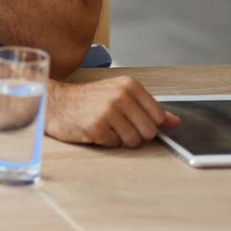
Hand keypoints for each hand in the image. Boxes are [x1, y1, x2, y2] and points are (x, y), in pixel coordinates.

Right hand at [45, 77, 180, 147]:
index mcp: (129, 85)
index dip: (146, 122)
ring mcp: (108, 111)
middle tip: (116, 124)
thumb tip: (175, 122)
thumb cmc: (88, 100)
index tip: (131, 118)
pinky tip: (95, 129)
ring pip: (134, 141)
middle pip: (149, 132)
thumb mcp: (119, 96)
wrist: (55, 102)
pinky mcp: (96, 127)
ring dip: (120, 138)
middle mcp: (120, 96)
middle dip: (135, 133)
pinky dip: (106, 141)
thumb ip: (149, 108)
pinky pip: (115, 144)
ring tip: (106, 126)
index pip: (158, 117)